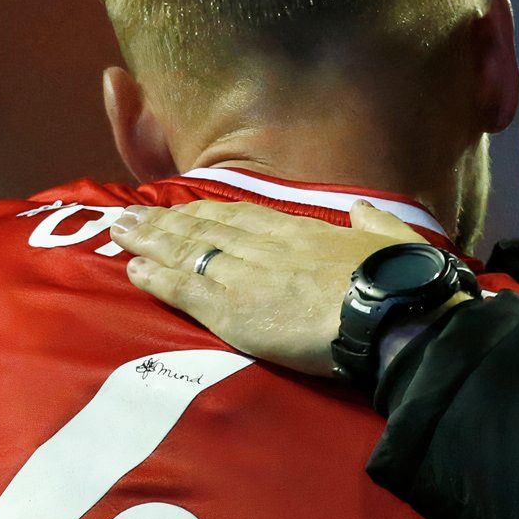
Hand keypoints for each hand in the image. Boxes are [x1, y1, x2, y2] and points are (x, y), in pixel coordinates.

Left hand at [110, 198, 424, 376]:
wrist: (390, 311)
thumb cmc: (398, 278)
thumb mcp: (392, 237)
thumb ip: (373, 221)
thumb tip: (363, 208)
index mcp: (300, 231)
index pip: (242, 215)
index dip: (207, 210)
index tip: (183, 206)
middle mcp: (265, 246)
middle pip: (205, 227)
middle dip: (165, 221)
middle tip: (132, 214)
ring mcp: (246, 276)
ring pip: (187, 252)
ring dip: (150, 241)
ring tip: (121, 232)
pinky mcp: (234, 310)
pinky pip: (185, 290)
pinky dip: (157, 278)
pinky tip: (133, 268)